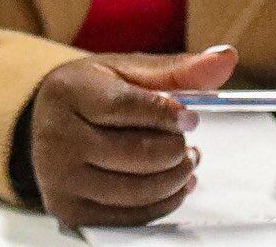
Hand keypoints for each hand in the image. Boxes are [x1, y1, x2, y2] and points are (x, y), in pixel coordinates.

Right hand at [24, 45, 238, 228]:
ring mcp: (59, 177)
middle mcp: (56, 136)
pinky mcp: (69, 210)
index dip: (165, 115)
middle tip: (189, 145)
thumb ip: (178, 69)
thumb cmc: (92, 94)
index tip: (190, 118)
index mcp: (67, 92)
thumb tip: (226, 58)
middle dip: (175, 151)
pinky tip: (173, 185)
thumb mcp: (127, 72)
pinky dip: (162, 203)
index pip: (123, 107)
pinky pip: (129, 216)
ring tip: (186, 162)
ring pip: (136, 190)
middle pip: (134, 153)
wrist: (49, 125)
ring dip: (174, 179)